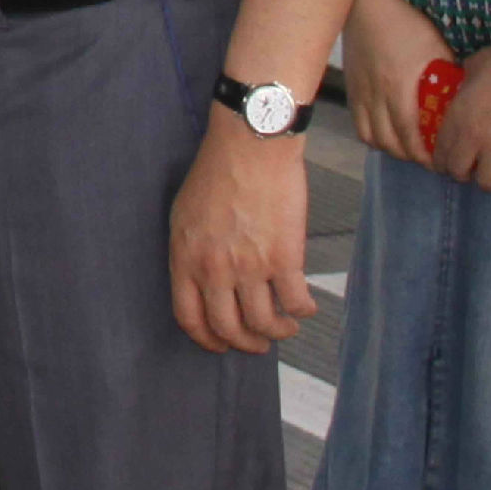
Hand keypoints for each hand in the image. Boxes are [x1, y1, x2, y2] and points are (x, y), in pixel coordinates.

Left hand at [167, 113, 318, 354]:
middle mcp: (215, 269)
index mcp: (185, 259)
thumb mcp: (184, 214)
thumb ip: (190, 252)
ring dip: (277, 332)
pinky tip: (306, 307)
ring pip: (264, 322)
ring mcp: (250, 266)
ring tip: (286, 326)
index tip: (221, 345)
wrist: (251, 144)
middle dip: (246, 343)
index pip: (190, 318)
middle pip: (228, 328)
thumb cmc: (217, 171)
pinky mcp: (284, 257)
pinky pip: (295, 301)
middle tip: (258, 344)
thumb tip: (202, 281)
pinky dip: (303, 311)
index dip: (207, 340)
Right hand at [346, 0, 447, 167]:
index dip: (425, 156)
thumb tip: (463, 93)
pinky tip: (385, 132)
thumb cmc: (406, 22)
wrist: (368, 3)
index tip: (440, 161)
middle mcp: (376, 97)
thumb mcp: (436, 48)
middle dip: (410, 157)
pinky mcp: (352, 87)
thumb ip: (447, 75)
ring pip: (371, 138)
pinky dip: (372, 135)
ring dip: (390, 148)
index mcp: (399, 89)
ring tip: (406, 148)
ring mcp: (360, 93)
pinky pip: (358, 124)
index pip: (411, 138)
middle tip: (428, 158)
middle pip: (390, 144)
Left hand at [433, 36, 490, 194]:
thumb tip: (466, 76)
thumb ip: (466, 76)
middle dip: (464, 174)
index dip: (443, 162)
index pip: (440, 151)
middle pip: (458, 172)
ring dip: (489, 183)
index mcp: (456, 115)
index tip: (450, 163)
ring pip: (484, 183)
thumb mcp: (474, 65)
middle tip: (474, 170)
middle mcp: (470, 135)